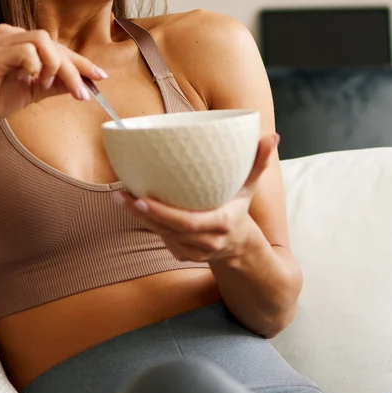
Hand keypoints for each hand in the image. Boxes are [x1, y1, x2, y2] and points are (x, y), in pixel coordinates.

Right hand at [0, 24, 106, 128]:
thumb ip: (56, 84)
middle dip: (73, 69)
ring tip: (46, 85)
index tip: (100, 77)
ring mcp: (1, 40)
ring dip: (54, 65)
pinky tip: (27, 80)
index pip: (57, 47)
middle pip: (54, 43)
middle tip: (82, 93)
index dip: (80, 62)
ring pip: (43, 41)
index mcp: (20, 40)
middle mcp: (10, 33)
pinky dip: (34, 66)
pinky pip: (26, 51)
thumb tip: (84, 84)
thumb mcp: (34, 91)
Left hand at [113, 133, 279, 262]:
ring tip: (120, 196)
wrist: (240, 246)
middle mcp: (207, 242)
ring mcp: (193, 252)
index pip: (188, 222)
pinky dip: (147, 223)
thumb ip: (259, 162)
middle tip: (122, 193)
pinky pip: (161, 238)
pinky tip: (131, 207)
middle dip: (141, 213)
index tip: (142, 198)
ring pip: (160, 234)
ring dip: (138, 218)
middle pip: (168, 229)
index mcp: (222, 223)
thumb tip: (272, 137)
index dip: (163, 213)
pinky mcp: (182, 255)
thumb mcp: (250, 186)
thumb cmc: (240, 207)